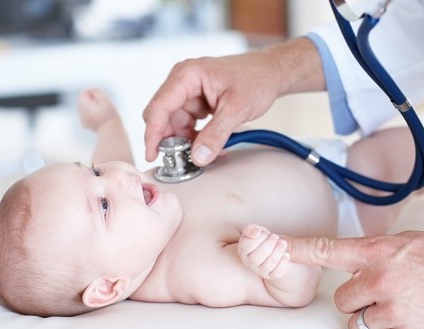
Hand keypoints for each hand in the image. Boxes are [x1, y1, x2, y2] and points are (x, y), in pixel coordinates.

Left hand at [78, 88, 119, 131]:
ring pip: (84, 108)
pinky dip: (91, 114)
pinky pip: (85, 116)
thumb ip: (97, 91)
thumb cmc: (110, 114)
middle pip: (83, 101)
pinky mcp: (84, 125)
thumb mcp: (106, 99)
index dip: (91, 92)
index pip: (83, 93)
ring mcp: (82, 119)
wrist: (111, 130)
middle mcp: (81, 112)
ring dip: (91, 107)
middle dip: (91, 100)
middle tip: (102, 105)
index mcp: (84, 106)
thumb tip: (91, 89)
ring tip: (101, 112)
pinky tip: (99, 118)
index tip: (100, 96)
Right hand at [143, 38, 323, 165]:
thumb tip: (198, 157)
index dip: (153, 133)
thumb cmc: (256, 79)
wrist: (271, 73)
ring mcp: (189, 92)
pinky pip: (188, 124)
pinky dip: (196, 137)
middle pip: (163, 116)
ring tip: (206, 153)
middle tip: (181, 160)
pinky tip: (211, 146)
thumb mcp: (236, 109)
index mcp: (187, 75)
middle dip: (171, 140)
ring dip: (187, 141)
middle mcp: (183, 81)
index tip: (152, 154)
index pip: (159, 107)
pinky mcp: (197, 101)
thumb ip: (216, 134)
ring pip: (176, 124)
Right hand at [238, 224, 290, 279]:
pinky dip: (284, 262)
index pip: (247, 246)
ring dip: (278, 250)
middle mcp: (249, 263)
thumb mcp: (254, 230)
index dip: (259, 238)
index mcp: (242, 251)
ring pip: (269, 264)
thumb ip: (251, 229)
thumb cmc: (260, 239)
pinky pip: (278, 272)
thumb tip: (256, 233)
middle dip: (270, 244)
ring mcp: (260, 271)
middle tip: (275, 237)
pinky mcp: (271, 276)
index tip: (266, 233)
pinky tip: (286, 254)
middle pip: (258, 256)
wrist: (270, 248)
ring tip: (283, 243)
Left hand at [285, 231, 423, 328]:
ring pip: (356, 323)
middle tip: (379, 296)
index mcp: (380, 251)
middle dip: (357, 300)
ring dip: (369, 322)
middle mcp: (381, 278)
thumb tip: (361, 262)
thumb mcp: (411, 242)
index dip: (295, 249)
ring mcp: (394, 308)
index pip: (327, 249)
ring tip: (394, 312)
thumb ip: (380, 253)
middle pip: (342, 299)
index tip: (272, 245)